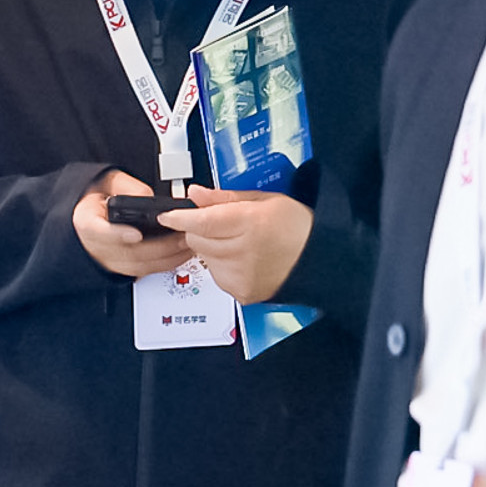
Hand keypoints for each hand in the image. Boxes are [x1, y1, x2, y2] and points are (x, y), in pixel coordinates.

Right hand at [72, 170, 199, 278]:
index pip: (96, 231)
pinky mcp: (120, 268)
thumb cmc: (100, 195)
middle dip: (159, 247)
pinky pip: (144, 271)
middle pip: (126, 253)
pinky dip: (165, 264)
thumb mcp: (110, 181)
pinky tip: (180, 253)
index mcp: (85, 220)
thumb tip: (150, 198)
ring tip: (187, 243)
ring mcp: (107, 260)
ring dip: (167, 257)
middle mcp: (94, 245)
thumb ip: (129, 187)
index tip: (136, 234)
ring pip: (138, 266)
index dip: (117, 235)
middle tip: (182, 235)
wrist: (91, 211)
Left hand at [163, 188, 311, 306]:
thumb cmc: (296, 227)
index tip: (168, 215)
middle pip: (197, 239)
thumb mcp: (263, 200)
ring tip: (238, 243)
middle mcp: (244, 251)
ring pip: (203, 258)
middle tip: (220, 225)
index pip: (202, 221)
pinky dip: (221, 266)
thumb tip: (196, 194)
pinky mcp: (241, 293)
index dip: (180, 217)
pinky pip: (215, 275)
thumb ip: (224, 198)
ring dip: (211, 248)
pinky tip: (243, 259)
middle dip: (199, 229)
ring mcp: (241, 275)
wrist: (317, 259)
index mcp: (250, 223)